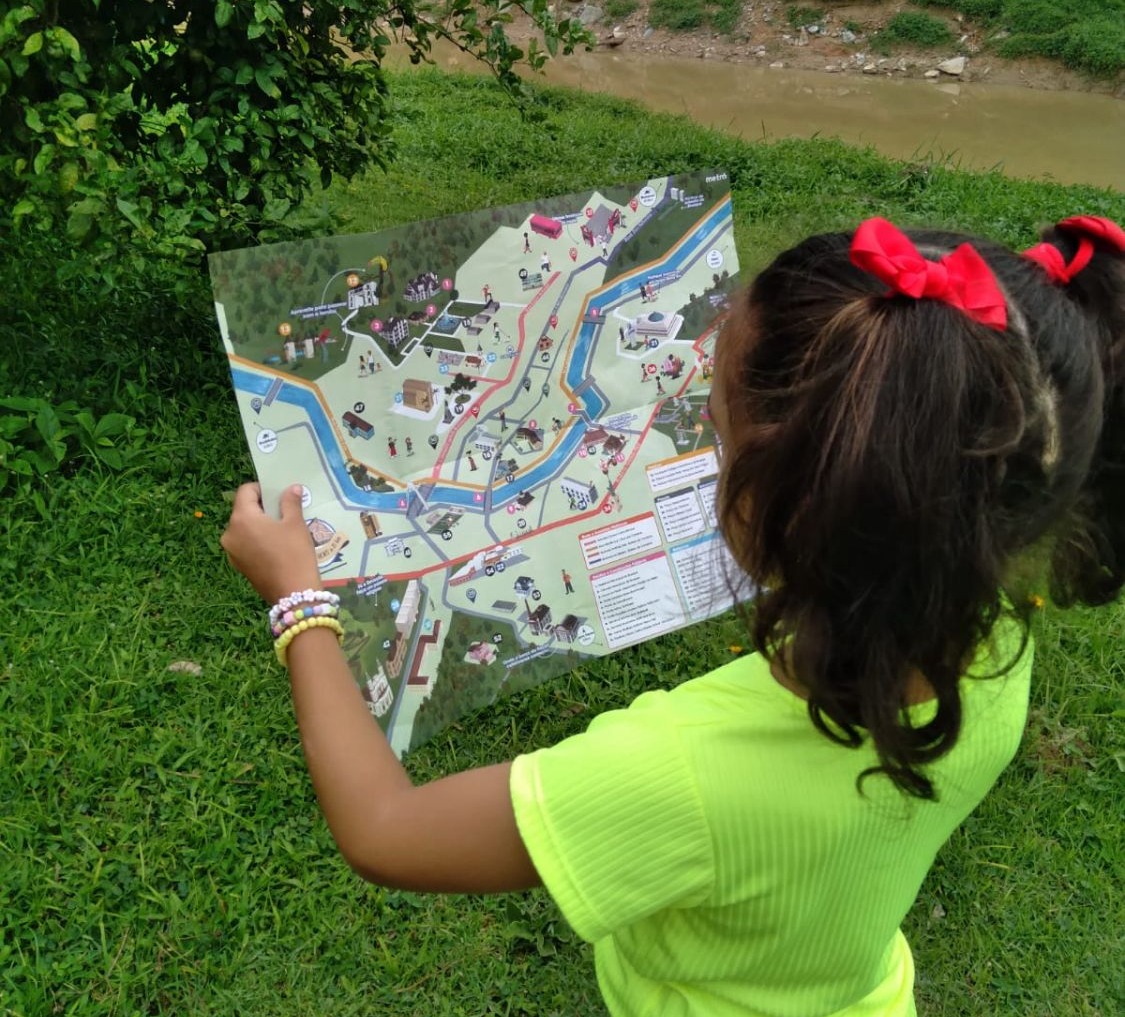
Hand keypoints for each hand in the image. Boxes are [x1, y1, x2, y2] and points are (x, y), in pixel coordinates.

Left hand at [221, 483, 322, 603]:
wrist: (293, 594)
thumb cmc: (295, 554)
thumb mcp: (295, 524)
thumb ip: (290, 502)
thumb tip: (291, 488)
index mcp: (241, 518)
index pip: (246, 491)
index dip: (262, 488)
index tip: (280, 495)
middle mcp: (230, 533)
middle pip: (243, 510)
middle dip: (262, 508)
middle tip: (284, 514)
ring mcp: (231, 551)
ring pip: (244, 528)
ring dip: (259, 525)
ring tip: (281, 533)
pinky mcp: (237, 565)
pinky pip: (245, 544)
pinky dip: (256, 540)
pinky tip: (275, 549)